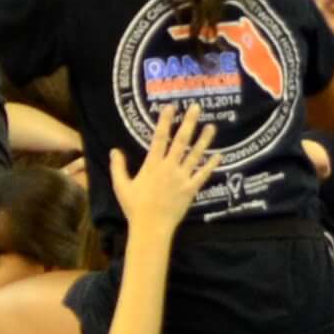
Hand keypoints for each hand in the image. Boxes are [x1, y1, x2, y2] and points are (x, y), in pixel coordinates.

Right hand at [114, 88, 217, 238]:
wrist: (151, 226)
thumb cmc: (134, 206)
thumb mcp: (121, 185)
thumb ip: (118, 166)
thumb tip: (114, 150)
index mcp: (152, 164)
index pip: (159, 137)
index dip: (165, 121)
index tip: (170, 107)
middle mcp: (169, 167)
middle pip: (181, 141)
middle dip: (189, 123)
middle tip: (196, 108)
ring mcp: (182, 178)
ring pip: (195, 155)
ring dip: (204, 140)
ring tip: (211, 126)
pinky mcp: (191, 189)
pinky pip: (203, 174)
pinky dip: (211, 164)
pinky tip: (219, 155)